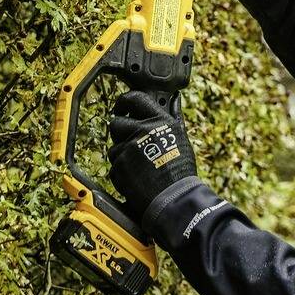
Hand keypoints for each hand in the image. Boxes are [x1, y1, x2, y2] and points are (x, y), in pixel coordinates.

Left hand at [108, 87, 202, 232]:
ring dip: (121, 156)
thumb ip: (174, 115)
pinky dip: (122, 173)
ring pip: (113, 147)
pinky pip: (114, 166)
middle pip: (116, 123)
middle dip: (119, 133)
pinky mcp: (120, 165)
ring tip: (138, 166)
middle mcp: (143, 131)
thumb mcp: (180, 137)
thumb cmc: (180, 169)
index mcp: (159, 121)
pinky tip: (136, 178)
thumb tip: (174, 98)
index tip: (121, 107)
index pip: (135, 98)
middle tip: (129, 143)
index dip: (124, 101)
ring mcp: (129, 148)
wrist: (174, 197)